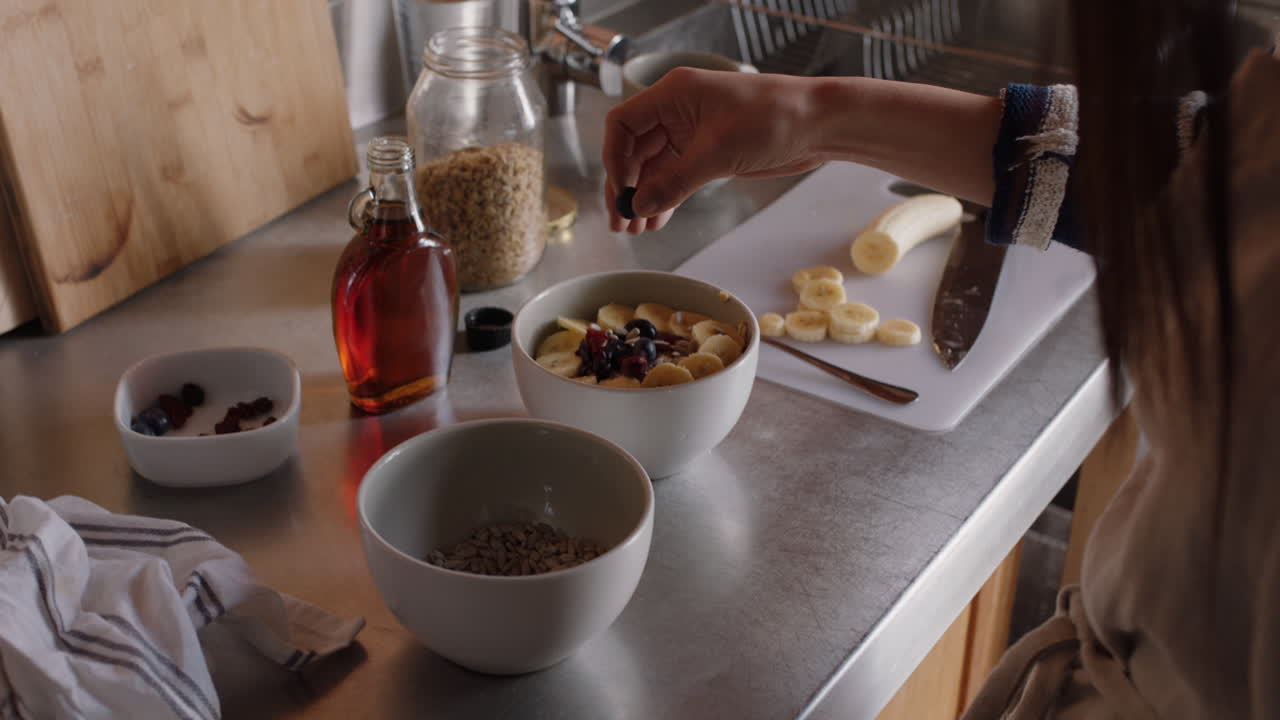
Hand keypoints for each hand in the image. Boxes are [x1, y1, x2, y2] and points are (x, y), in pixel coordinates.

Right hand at [602, 68, 823, 233]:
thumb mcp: (717, 153)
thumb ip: (674, 182)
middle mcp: (677, 110)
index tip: (619, 192)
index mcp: (674, 94)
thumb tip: (639, 207)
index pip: (623, 124)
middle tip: (622, 221)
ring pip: (653, 167)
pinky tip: (658, 219)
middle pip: (634, 149)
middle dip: (626, 186)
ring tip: (636, 229)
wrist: (818, 124)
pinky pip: (675, 176)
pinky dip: (665, 197)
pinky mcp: (708, 152)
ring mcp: (692, 132)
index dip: (614, 159)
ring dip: (644, 197)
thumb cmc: (774, 117)